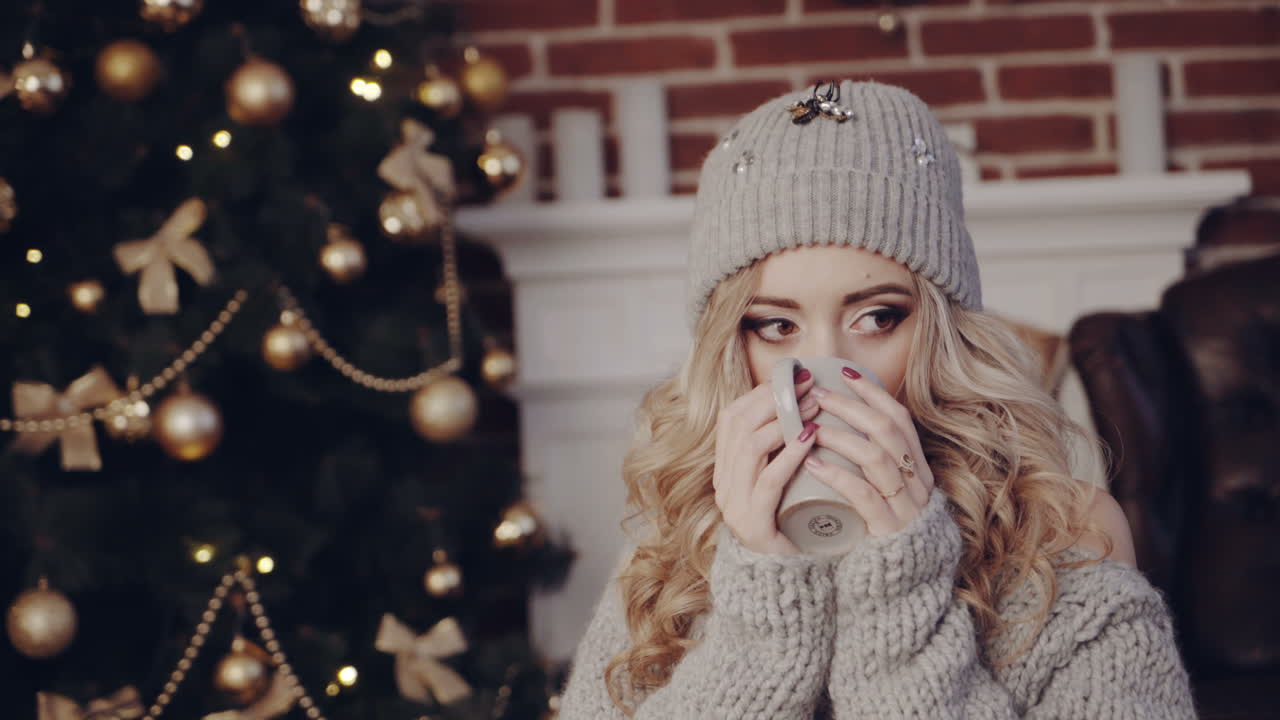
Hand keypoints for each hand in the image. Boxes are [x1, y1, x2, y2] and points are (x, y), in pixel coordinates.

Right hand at [713, 367, 822, 554]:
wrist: (785, 580)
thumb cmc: (790, 524)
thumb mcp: (782, 480)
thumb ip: (783, 450)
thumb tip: (807, 404)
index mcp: (726, 470)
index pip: (733, 418)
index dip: (762, 392)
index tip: (795, 375)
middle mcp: (724, 484)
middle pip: (739, 426)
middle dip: (776, 399)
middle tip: (810, 385)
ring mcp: (734, 505)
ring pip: (750, 448)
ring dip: (785, 420)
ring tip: (815, 407)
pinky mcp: (752, 524)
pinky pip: (768, 481)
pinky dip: (789, 455)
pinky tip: (809, 438)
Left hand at [805, 368, 934, 536]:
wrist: (895, 581)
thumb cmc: (879, 528)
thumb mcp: (883, 489)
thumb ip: (870, 460)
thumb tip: (838, 420)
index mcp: (917, 468)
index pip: (900, 419)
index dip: (874, 393)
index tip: (844, 373)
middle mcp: (916, 483)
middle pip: (887, 431)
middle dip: (850, 407)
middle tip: (817, 394)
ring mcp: (905, 506)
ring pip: (876, 458)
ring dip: (840, 436)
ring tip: (810, 426)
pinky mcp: (887, 529)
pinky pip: (864, 495)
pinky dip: (836, 474)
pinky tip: (812, 462)